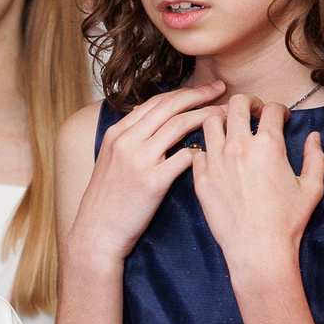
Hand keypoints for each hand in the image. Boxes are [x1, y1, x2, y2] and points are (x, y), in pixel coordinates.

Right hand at [67, 84, 225, 264]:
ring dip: (207, 117)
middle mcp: (126, 141)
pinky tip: (214, 152)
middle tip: (222, 90)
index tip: (204, 89)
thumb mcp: (110, 161)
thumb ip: (129, 138)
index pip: (155, 101)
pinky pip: (184, 158)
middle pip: (170, 106)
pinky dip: (201, 152)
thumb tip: (148, 116)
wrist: (96, 233)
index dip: (183, 92)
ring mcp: (138, 160)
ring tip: (226, 116)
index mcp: (117, 133)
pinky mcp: (152, 182)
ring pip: (179, 125)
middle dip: (200, 94)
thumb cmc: (107, 201)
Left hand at [188, 93, 323, 279]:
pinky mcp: (200, 179)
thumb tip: (314, 137)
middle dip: (247, 104)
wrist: (258, 250)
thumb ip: (315, 157)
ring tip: (231, 131)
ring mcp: (216, 161)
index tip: (280, 118)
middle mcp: (239, 146)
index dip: (278, 109)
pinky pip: (197, 152)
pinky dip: (206, 149)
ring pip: (210, 122)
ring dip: (222, 121)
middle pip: (236, 104)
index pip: (271, 108)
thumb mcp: (312, 187)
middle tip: (252, 114)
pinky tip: (216, 158)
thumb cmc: (287, 221)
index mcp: (268, 144)